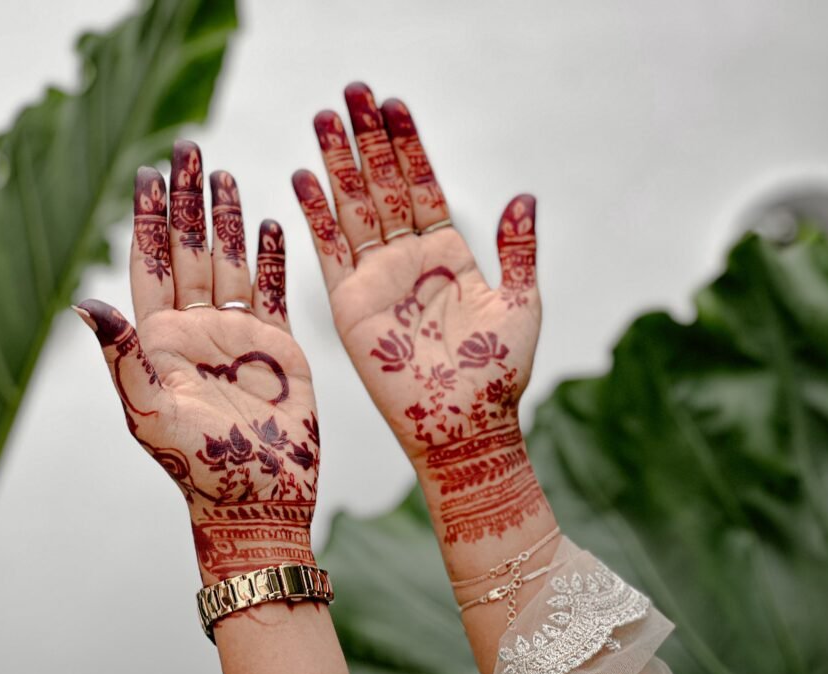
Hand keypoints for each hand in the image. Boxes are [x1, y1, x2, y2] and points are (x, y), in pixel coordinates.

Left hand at [77, 141, 318, 585]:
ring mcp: (237, 337)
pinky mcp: (276, 347)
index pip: (152, 264)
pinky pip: (272, 292)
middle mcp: (194, 331)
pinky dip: (272, 258)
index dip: (148, 219)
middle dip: (188, 202)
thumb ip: (122, 355)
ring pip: (230, 264)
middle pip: (190, 251)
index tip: (148, 172)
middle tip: (189, 149)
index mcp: (158, 341)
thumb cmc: (198, 465)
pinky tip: (271, 224)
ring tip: (226, 175)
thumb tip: (83, 302)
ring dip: (228, 219)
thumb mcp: (151, 410)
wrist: (256, 498)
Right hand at [293, 83, 549, 555]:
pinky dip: (316, 216)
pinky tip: (304, 178)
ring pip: (353, 209)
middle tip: (353, 92)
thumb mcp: (520, 304)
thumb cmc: (497, 374)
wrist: (464, 426)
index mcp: (449, 255)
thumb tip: (523, 196)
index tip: (395, 105)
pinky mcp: (349, 305)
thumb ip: (518, 249)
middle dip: (367, 140)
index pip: (423, 185)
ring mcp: (376, 280)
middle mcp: (408, 260)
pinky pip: (329, 252)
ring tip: (324, 118)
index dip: (409, 145)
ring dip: (337, 164)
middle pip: (383, 186)